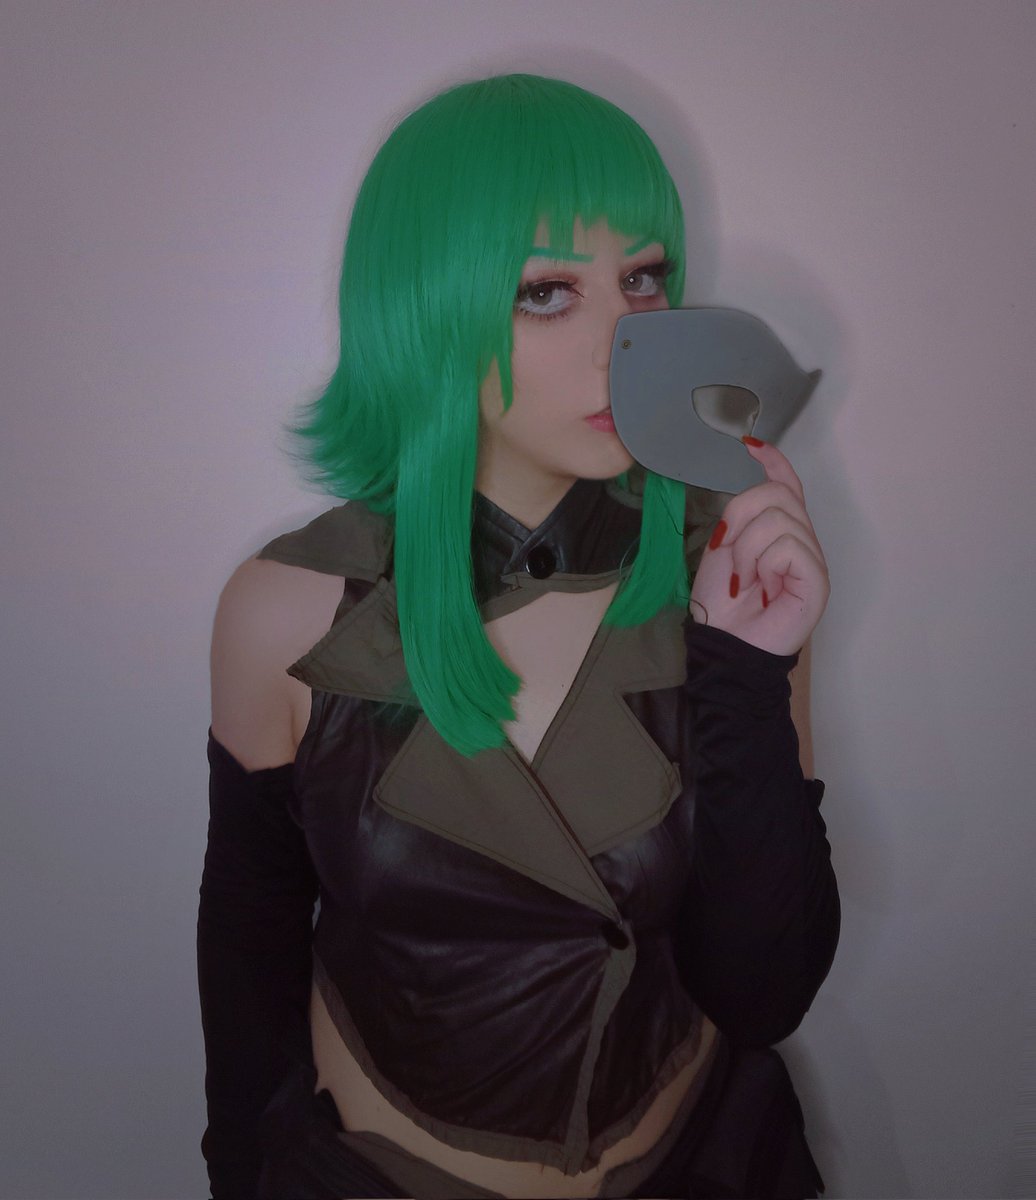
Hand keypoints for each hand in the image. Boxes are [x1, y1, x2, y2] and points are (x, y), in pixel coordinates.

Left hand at [689, 438, 828, 655]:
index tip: (752, 445)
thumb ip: (742, 515)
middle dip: (741, 517)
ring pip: (779, 519)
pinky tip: (764, 587)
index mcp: (779, 532)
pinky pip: (789, 547)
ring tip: (747, 580)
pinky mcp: (817, 579)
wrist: (724, 645)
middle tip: (732, 556)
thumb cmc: (722, 604)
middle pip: (777, 494)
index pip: (787, 486)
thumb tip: (754, 475)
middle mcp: (801, 540)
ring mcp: (812, 560)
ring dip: (747, 549)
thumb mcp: (724, 547)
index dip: (775, 462)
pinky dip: (765, 564)